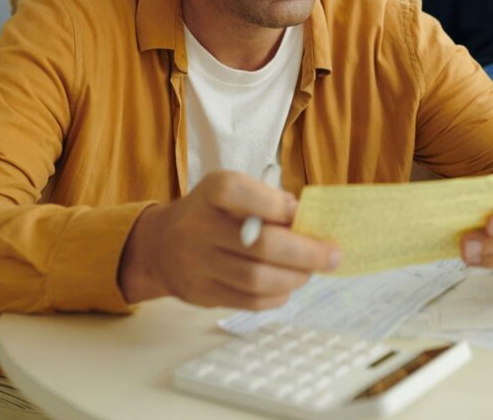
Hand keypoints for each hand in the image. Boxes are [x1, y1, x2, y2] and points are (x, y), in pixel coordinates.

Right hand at [118, 171, 339, 309]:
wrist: (161, 245)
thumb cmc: (212, 212)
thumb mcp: (233, 191)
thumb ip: (267, 200)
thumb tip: (308, 222)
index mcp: (211, 192)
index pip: (238, 192)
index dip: (272, 203)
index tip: (298, 212)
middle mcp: (198, 227)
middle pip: (258, 245)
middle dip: (305, 252)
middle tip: (332, 255)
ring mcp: (197, 264)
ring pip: (256, 279)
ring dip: (294, 277)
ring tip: (310, 271)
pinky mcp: (202, 294)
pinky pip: (248, 301)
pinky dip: (276, 296)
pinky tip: (288, 286)